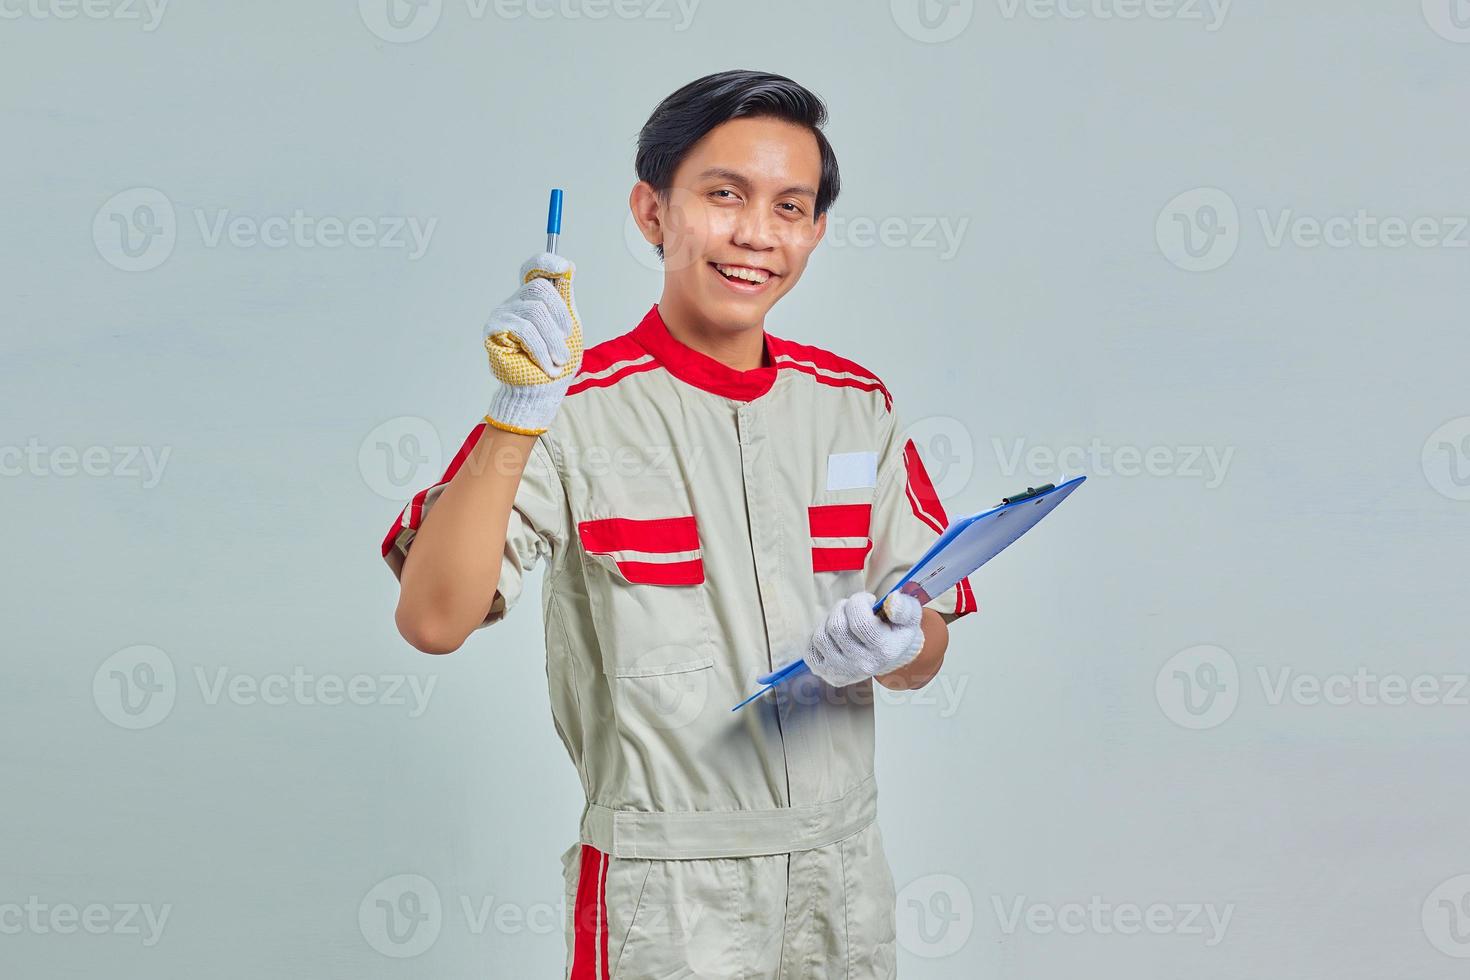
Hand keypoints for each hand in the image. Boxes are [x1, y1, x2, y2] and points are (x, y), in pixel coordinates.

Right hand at [482, 252, 584, 434]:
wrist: (543, 391)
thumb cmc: (555, 360)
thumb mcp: (568, 326)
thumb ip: (565, 297)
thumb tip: (568, 266)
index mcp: (534, 297)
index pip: (534, 266)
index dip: (547, 261)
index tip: (566, 268)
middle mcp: (516, 301)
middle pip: (539, 287)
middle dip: (560, 316)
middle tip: (565, 340)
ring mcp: (503, 313)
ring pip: (535, 311)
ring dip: (553, 340)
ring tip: (557, 360)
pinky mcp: (494, 330)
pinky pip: (524, 330)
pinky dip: (541, 350)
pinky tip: (546, 365)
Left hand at [803, 591, 924, 687]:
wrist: (888, 656)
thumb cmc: (895, 631)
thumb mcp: (910, 617)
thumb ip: (905, 607)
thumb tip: (893, 599)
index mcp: (884, 651)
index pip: (860, 622)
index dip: (859, 601)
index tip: (867, 599)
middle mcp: (862, 665)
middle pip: (836, 626)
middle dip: (842, 607)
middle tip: (852, 607)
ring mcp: (842, 671)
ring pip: (821, 635)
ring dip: (829, 619)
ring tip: (843, 619)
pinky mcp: (826, 673)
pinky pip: (810, 649)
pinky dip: (817, 635)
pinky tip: (832, 634)